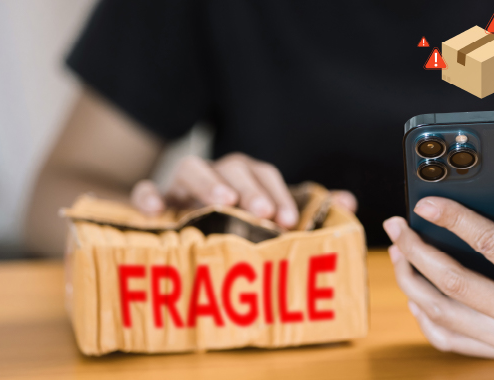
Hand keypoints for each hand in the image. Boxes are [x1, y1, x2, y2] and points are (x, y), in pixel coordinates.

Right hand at [130, 152, 356, 227]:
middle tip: (263, 213)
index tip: (288, 219)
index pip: (265, 174)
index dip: (278, 193)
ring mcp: (182, 186)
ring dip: (209, 182)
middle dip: (251, 186)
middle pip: (233, 166)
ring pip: (191, 168)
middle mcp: (216, 176)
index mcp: (244, 180)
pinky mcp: (154, 200)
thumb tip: (348, 203)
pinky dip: (148, 196)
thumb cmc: (231, 228)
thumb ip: (306, 210)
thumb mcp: (267, 221)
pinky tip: (156, 211)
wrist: (175, 233)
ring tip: (223, 202)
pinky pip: (145, 190)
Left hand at [384, 162, 493, 359]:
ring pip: (445, 315)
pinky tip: (415, 291)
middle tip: (396, 226)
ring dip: (412, 282)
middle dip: (417, 252)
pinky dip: (426, 317)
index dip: (454, 221)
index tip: (424, 203)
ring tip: (398, 252)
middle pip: (455, 286)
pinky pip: (452, 340)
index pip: (491, 248)